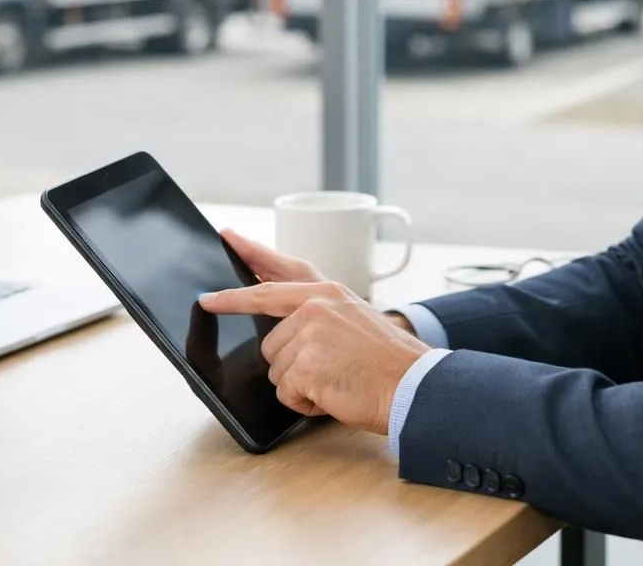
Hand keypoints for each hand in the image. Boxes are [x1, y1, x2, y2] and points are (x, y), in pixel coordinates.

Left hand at [201, 230, 429, 432]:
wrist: (414, 386)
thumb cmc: (388, 361)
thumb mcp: (356, 318)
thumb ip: (319, 314)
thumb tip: (284, 328)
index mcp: (329, 292)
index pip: (279, 272)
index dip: (250, 255)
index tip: (227, 239)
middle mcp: (315, 307)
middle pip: (270, 339)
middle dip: (288, 361)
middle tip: (263, 335)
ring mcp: (309, 334)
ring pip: (276, 368)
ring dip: (300, 384)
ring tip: (338, 380)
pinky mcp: (305, 365)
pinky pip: (286, 392)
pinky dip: (306, 402)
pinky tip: (334, 394)